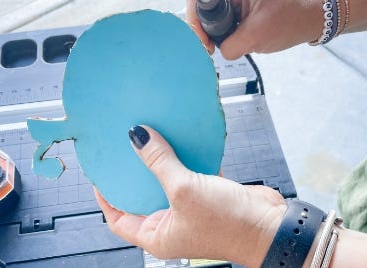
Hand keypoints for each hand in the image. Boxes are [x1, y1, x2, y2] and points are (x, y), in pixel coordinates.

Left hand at [95, 125, 285, 266]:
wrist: (270, 226)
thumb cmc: (229, 224)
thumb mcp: (184, 190)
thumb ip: (159, 162)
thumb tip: (138, 138)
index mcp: (158, 234)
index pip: (119, 219)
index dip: (106, 198)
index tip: (101, 174)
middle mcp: (171, 222)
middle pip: (141, 195)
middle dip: (133, 174)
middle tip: (123, 149)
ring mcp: (189, 207)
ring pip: (166, 180)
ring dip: (160, 161)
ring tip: (149, 139)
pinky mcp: (206, 193)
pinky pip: (188, 171)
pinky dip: (184, 156)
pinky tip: (180, 139)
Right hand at [186, 0, 321, 58]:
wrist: (309, 20)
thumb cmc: (290, 19)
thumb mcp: (257, 35)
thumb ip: (230, 46)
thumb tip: (217, 52)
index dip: (195, 18)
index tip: (203, 39)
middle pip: (201, 6)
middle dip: (203, 29)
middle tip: (210, 48)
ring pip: (209, 16)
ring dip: (212, 33)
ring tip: (221, 47)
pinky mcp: (237, 8)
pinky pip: (219, 22)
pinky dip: (221, 35)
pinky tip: (229, 43)